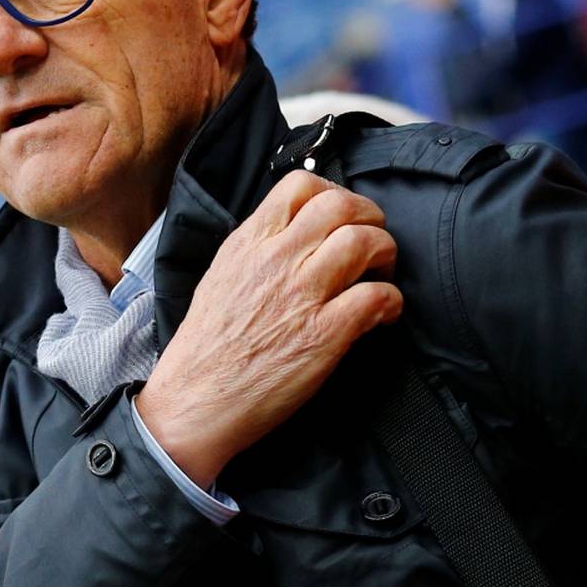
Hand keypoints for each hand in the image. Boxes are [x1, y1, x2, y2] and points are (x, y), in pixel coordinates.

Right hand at [137, 171, 402, 486]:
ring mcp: (301, 296)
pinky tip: (382, 314)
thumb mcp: (222, 275)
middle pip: (341, 206)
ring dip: (385, 254)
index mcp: (249, 243)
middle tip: (374, 242)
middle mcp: (275, 260)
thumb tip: (298, 235)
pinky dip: (391, 301)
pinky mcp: (323, 336)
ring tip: (379, 275)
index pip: (300, 185)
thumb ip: (259, 248)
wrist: (195, 401)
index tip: (344, 217)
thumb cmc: (207, 347)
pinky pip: (376, 297)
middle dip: (370, 218)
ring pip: (364, 242)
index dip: (335, 193)